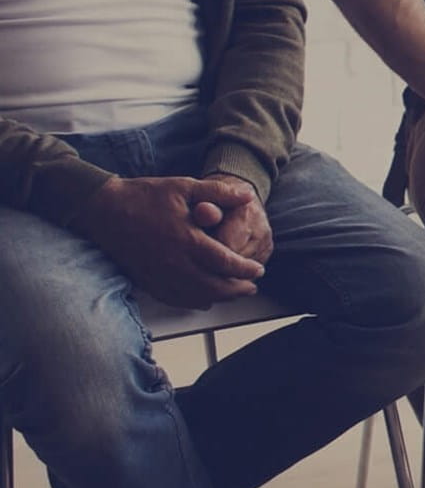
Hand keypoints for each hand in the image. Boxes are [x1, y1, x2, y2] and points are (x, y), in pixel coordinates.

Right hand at [71, 176, 265, 309]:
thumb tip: (248, 196)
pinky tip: (204, 298)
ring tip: (233, 293)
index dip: (247, 270)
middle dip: (238, 289)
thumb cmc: (143, 196)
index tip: (258, 270)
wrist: (102, 208)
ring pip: (198, 297)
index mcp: (188, 240)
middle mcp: (175, 263)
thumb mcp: (183, 187)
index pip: (227, 264)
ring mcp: (160, 275)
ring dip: (220, 298)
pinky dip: (195, 301)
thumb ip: (218, 193)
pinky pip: (176, 299)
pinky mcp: (147, 280)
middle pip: (216, 287)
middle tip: (251, 287)